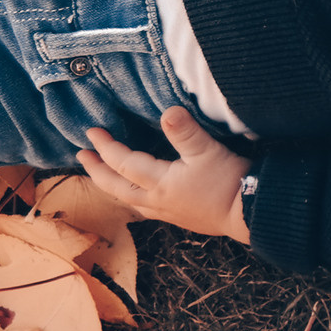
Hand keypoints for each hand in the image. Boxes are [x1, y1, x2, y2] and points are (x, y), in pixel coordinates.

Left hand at [81, 108, 250, 240]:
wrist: (249, 214)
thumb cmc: (229, 183)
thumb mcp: (208, 152)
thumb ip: (186, 132)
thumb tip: (167, 111)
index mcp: (159, 182)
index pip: (123, 162)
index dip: (105, 146)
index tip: (91, 132)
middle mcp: (156, 199)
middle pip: (116, 186)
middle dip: (97, 171)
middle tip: (82, 156)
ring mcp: (166, 211)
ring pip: (128, 200)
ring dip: (111, 187)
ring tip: (103, 177)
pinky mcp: (179, 218)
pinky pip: (144, 209)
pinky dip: (132, 199)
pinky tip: (137, 197)